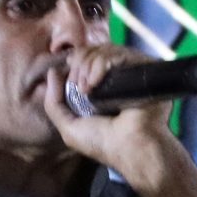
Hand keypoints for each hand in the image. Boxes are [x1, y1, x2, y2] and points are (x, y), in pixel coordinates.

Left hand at [42, 42, 185, 176]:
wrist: (132, 146)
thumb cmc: (103, 143)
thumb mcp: (68, 127)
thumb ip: (53, 103)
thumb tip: (52, 72)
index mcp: (103, 88)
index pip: (87, 60)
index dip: (75, 63)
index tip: (67, 74)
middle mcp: (118, 77)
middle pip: (94, 51)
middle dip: (79, 64)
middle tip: (79, 86)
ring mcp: (131, 71)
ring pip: (104, 50)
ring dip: (87, 65)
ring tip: (87, 88)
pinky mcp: (143, 67)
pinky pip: (118, 53)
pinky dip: (100, 64)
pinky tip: (95, 83)